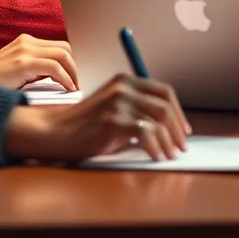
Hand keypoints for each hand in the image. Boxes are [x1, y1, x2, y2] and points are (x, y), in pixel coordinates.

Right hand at [0, 34, 79, 91]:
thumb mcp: (16, 71)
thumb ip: (35, 68)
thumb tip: (60, 76)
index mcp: (25, 42)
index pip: (59, 46)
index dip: (72, 61)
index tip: (79, 75)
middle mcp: (26, 42)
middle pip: (65, 48)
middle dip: (77, 65)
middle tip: (82, 82)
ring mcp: (24, 50)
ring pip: (63, 55)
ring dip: (74, 72)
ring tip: (77, 87)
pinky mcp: (22, 63)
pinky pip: (54, 67)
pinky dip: (66, 78)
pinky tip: (68, 89)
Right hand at [3, 74, 191, 162]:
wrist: (55, 132)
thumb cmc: (86, 126)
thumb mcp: (113, 108)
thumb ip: (136, 109)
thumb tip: (168, 127)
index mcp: (127, 80)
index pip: (164, 92)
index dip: (178, 111)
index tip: (183, 129)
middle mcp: (125, 87)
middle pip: (165, 105)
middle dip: (178, 128)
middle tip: (182, 146)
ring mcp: (118, 102)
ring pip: (159, 120)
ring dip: (170, 141)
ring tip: (171, 154)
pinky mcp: (113, 121)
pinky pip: (146, 134)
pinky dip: (156, 147)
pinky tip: (156, 156)